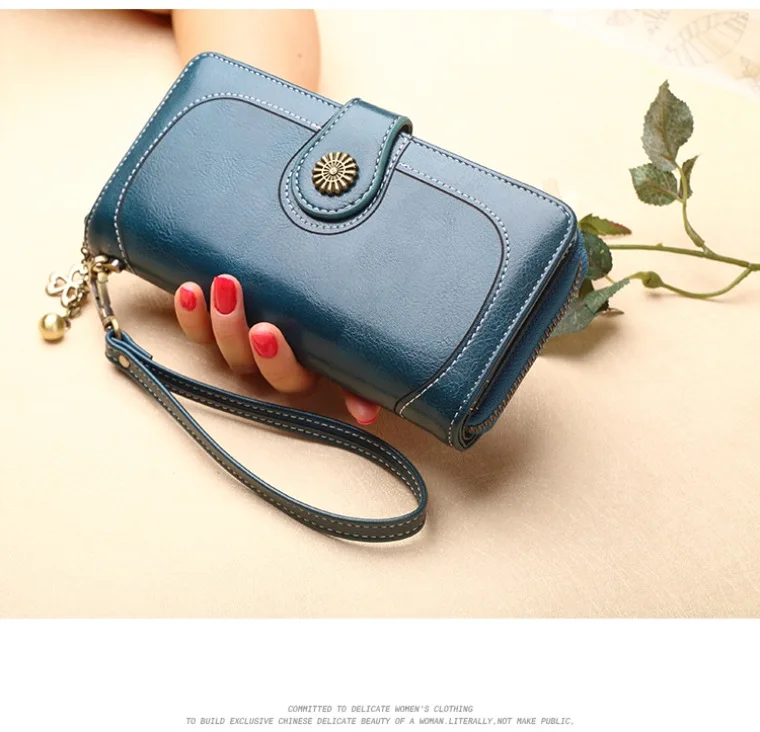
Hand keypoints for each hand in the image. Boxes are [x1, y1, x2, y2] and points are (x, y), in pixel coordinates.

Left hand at [174, 275, 381, 425]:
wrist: (316, 277)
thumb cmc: (339, 312)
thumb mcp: (349, 344)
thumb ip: (356, 378)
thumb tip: (366, 413)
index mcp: (304, 367)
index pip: (288, 375)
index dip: (275, 359)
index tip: (265, 331)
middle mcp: (268, 361)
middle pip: (245, 361)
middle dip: (235, 329)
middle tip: (233, 293)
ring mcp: (241, 345)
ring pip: (220, 346)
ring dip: (214, 318)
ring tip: (217, 283)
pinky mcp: (215, 328)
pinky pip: (196, 331)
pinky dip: (190, 314)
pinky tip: (189, 291)